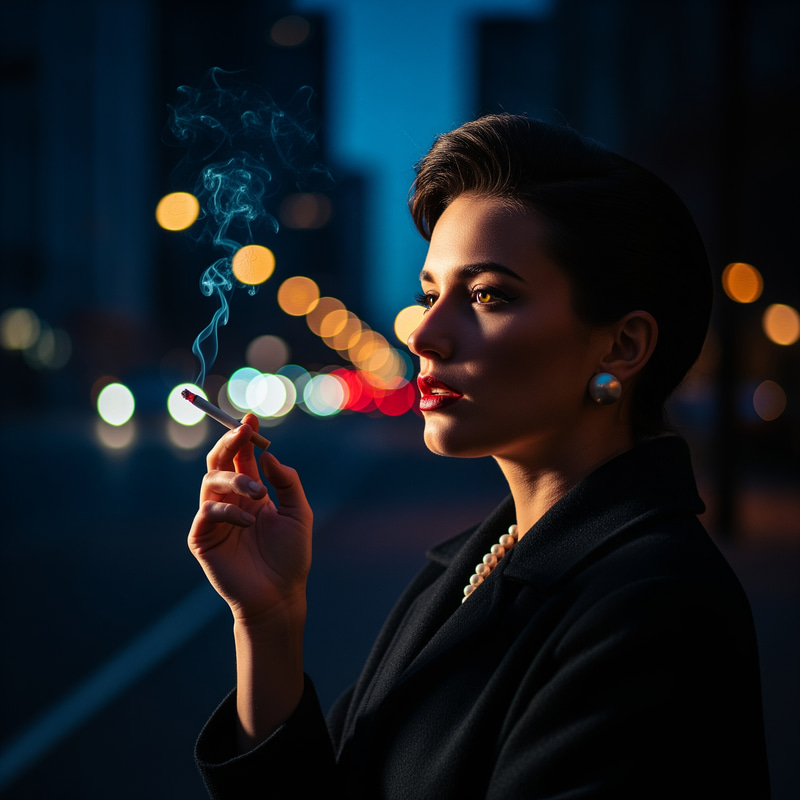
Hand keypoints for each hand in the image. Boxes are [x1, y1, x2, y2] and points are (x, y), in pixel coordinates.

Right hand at [188, 414, 312, 623]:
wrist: (280, 595)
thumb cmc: (290, 556)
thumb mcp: (299, 513)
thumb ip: (287, 482)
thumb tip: (269, 456)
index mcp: (250, 492)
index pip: (240, 457)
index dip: (243, 436)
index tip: (251, 418)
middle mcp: (229, 500)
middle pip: (219, 461)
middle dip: (229, 443)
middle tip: (243, 432)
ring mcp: (214, 518)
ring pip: (211, 481)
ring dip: (236, 480)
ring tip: (260, 494)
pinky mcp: (202, 538)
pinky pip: (207, 512)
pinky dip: (228, 511)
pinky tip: (249, 522)